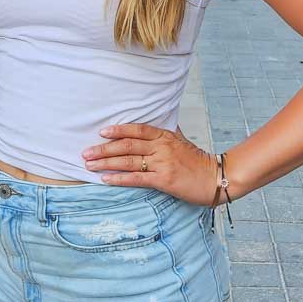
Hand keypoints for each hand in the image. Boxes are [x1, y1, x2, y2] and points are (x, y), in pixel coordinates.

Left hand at [82, 123, 216, 205]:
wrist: (217, 178)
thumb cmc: (198, 161)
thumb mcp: (183, 141)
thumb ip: (168, 134)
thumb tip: (161, 121)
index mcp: (165, 136)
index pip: (137, 129)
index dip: (118, 129)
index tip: (101, 132)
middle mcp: (162, 147)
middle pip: (127, 144)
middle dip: (104, 148)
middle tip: (86, 152)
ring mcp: (163, 163)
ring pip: (129, 160)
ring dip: (106, 163)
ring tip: (89, 165)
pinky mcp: (164, 180)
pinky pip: (137, 178)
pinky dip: (120, 178)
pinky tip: (106, 179)